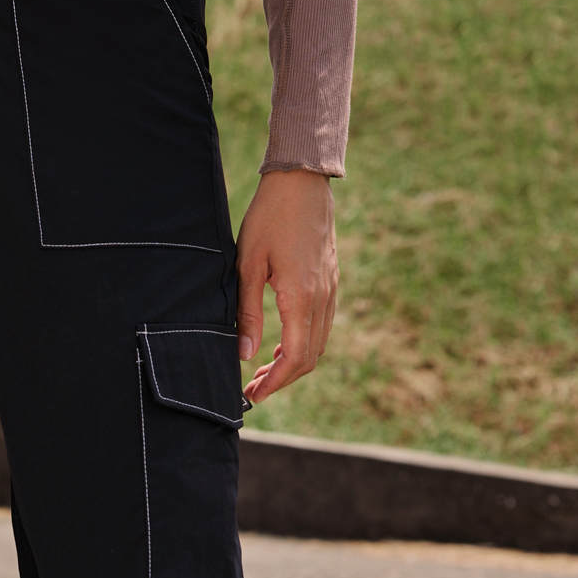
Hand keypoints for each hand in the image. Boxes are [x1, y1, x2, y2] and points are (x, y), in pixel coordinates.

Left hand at [235, 169, 338, 402]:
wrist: (301, 182)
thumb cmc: (269, 218)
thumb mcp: (248, 265)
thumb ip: (248, 313)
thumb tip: (246, 355)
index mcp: (302, 297)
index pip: (295, 358)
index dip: (275, 383)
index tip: (254, 395)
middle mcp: (323, 298)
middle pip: (309, 358)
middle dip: (282, 379)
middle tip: (254, 389)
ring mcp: (331, 290)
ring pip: (318, 344)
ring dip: (293, 364)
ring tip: (263, 372)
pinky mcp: (331, 281)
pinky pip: (322, 326)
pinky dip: (303, 344)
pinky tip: (281, 345)